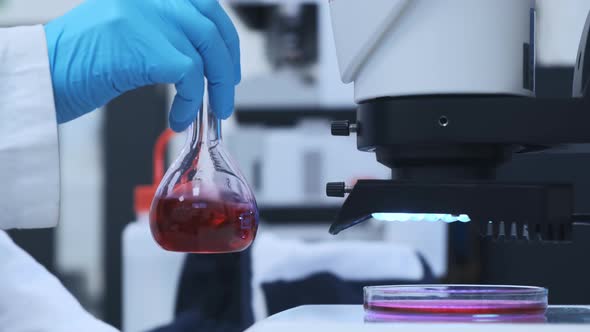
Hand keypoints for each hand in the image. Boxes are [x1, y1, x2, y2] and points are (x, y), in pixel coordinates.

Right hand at [45, 0, 240, 131]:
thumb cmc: (75, 65)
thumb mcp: (126, 38)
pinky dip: (192, 101)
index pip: (203, 6)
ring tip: (207, 114)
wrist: (39, 76)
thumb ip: (162, 37)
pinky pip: (190, 74)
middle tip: (224, 95)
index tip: (227, 66)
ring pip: (206, 49)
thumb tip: (199, 60)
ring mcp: (146, 16)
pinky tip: (179, 118)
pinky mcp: (145, 45)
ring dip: (214, 88)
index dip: (224, 38)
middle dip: (226, 64)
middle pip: (211, 23)